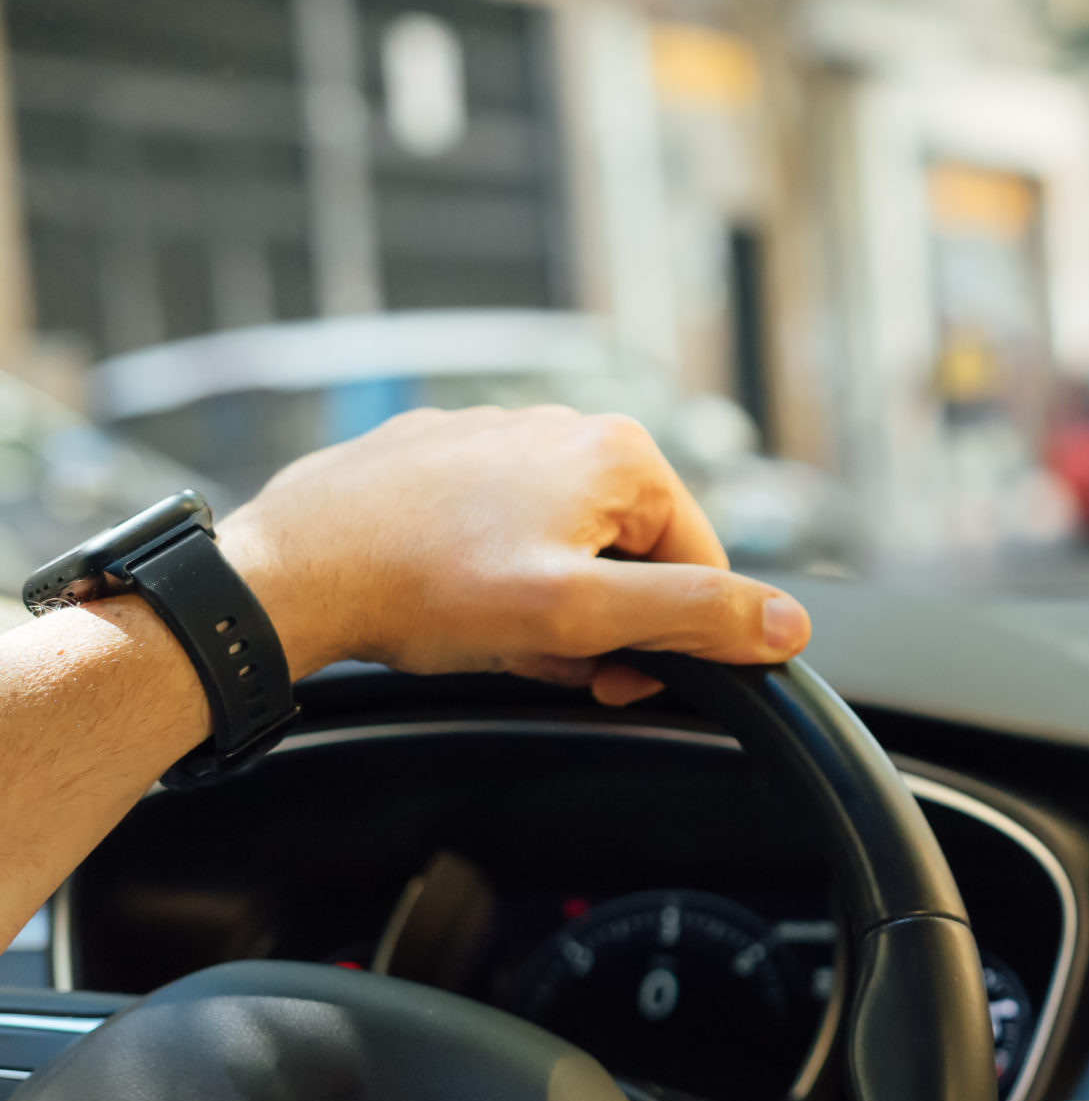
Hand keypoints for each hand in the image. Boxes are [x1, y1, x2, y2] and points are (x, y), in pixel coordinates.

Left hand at [216, 406, 812, 704]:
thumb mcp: (581, 618)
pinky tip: (449, 599)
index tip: (614, 675)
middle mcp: (566, 425)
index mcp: (619, 453)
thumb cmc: (425, 588)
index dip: (670, 638)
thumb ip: (696, 616)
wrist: (289, 571)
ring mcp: (500, 433)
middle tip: (541, 655)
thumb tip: (786, 622)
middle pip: (633, 554)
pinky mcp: (443, 455)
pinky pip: (503, 525)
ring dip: (546, 604)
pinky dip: (491, 572)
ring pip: (567, 545)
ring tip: (487, 629)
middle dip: (599, 620)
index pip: (702, 564)